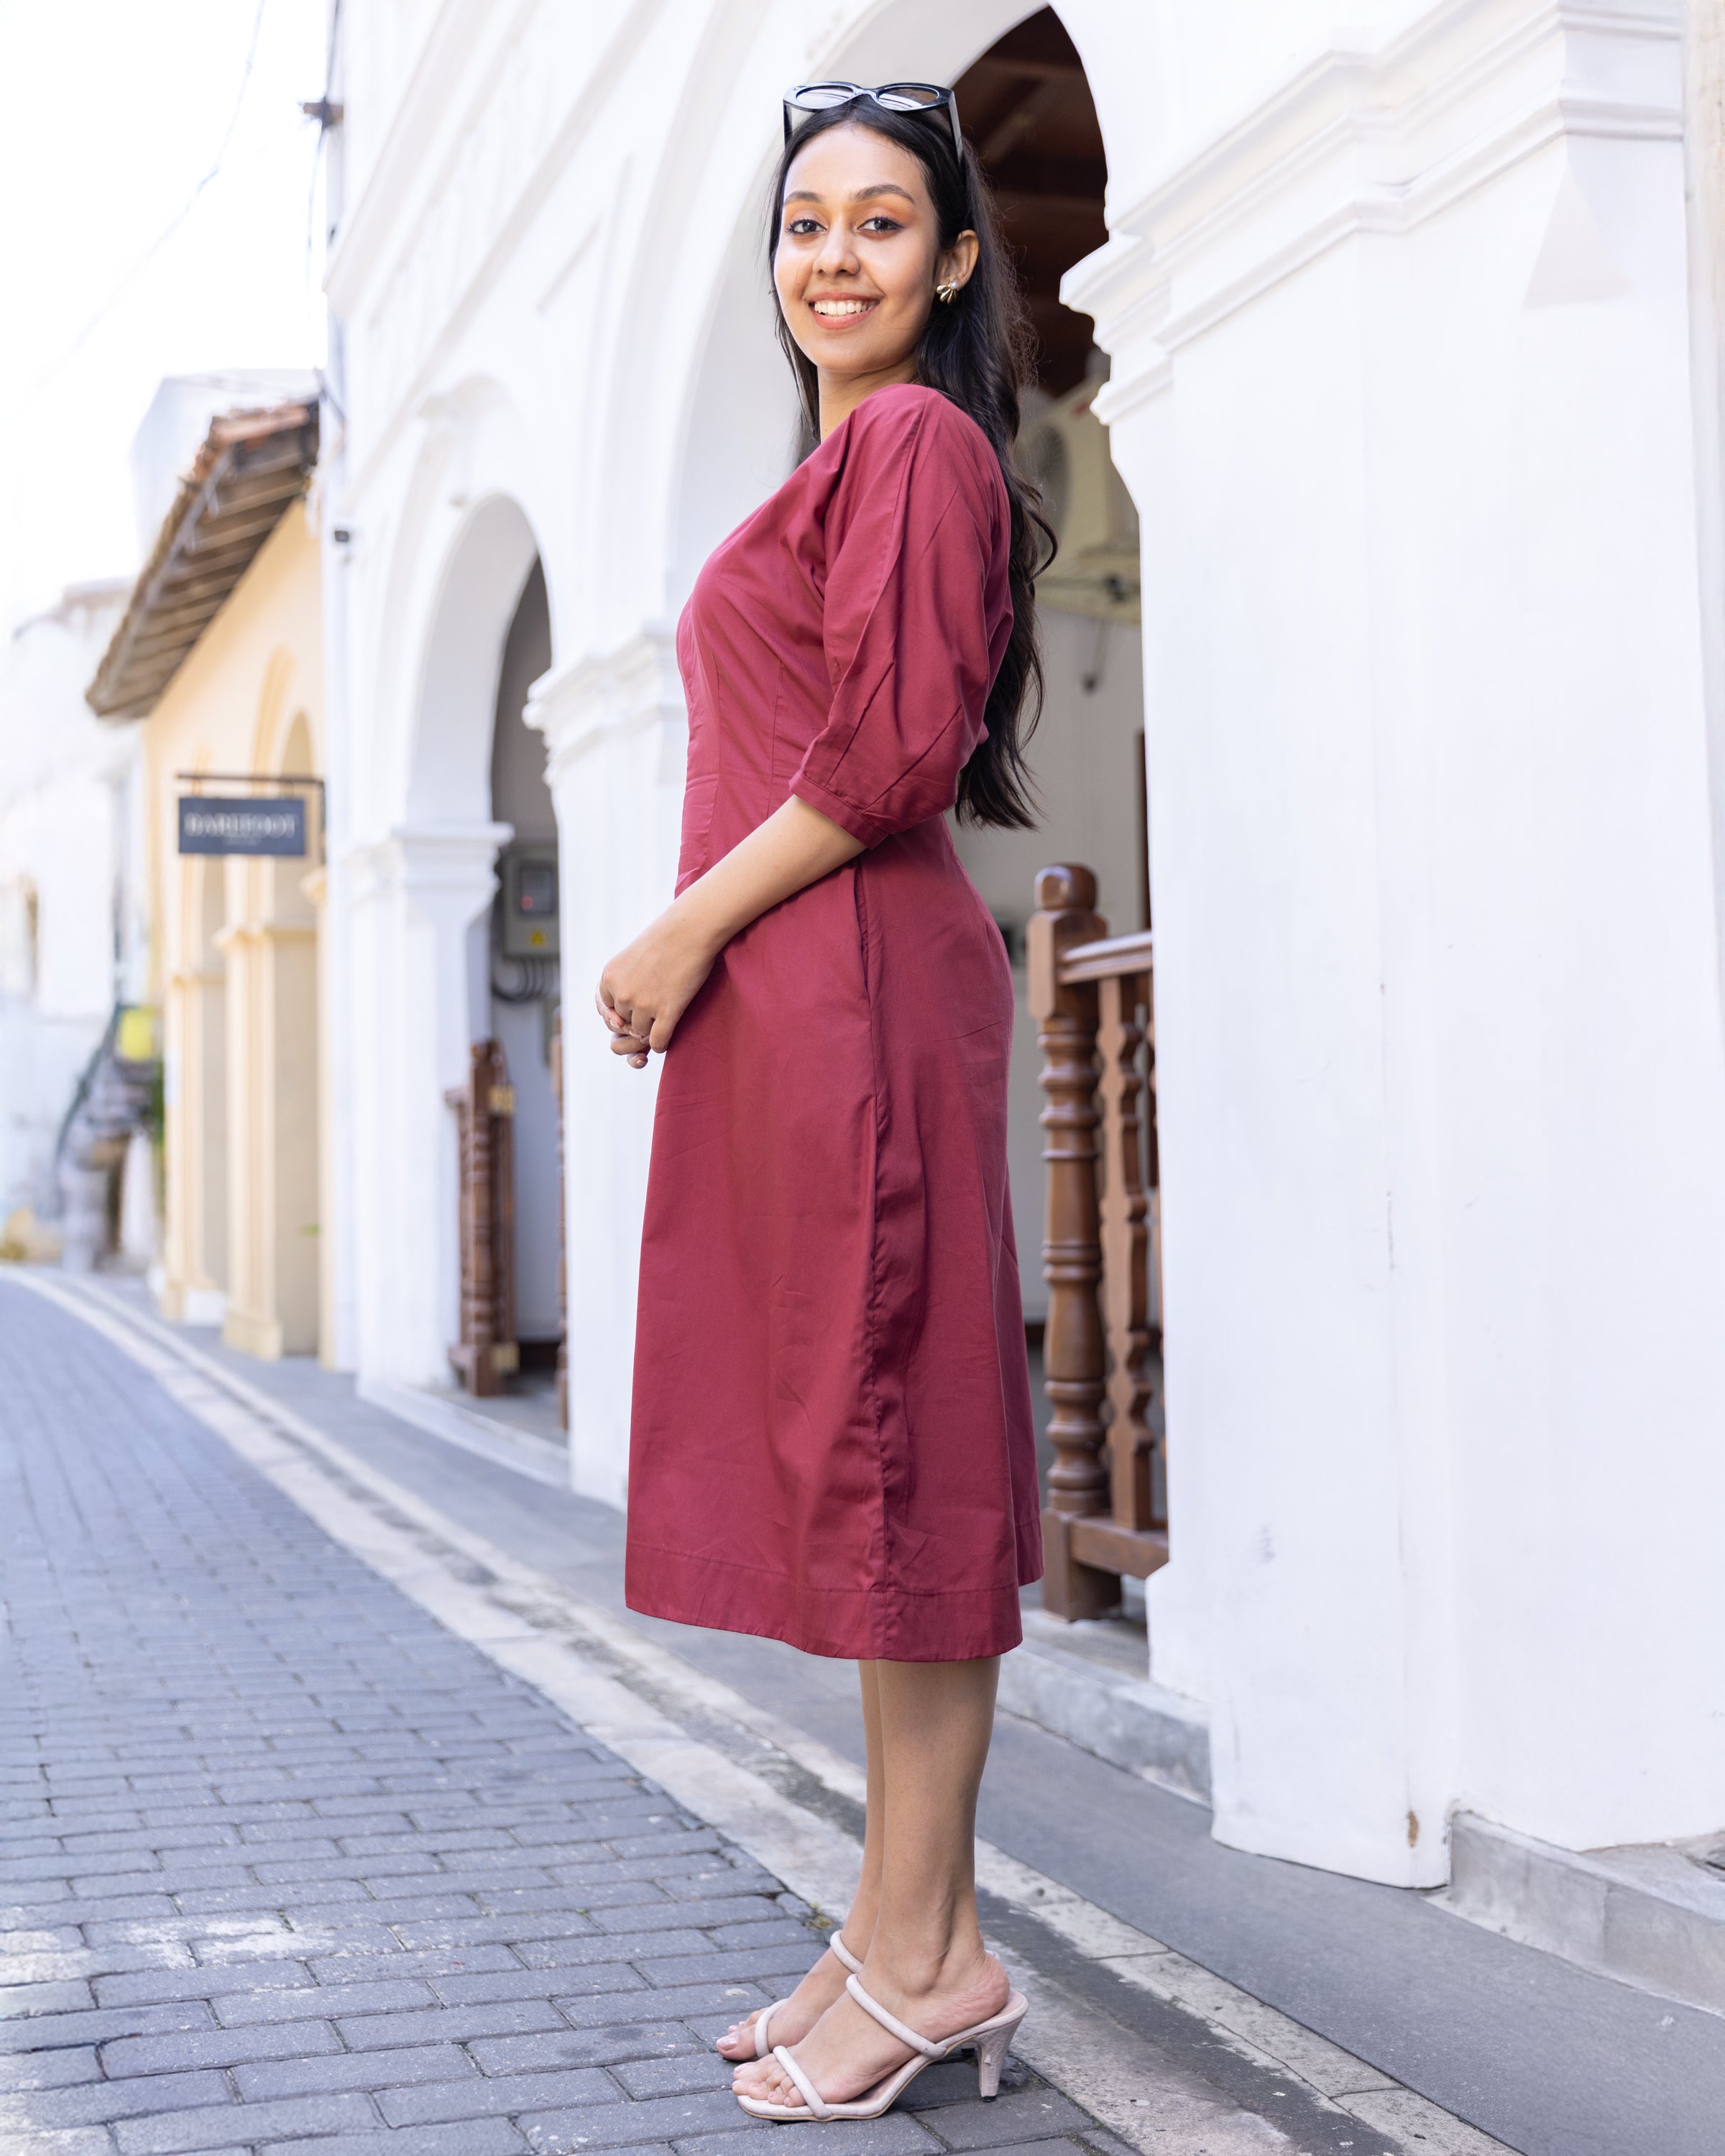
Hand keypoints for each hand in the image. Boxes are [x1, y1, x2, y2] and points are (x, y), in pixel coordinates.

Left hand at [596, 906, 718, 1069]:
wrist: (690, 930)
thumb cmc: (664, 941)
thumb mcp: (629, 958)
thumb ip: (620, 983)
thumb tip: (618, 1021)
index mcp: (608, 978)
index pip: (608, 1008)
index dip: (622, 1010)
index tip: (636, 1004)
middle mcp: (622, 993)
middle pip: (625, 1021)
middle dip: (638, 1017)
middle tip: (656, 1004)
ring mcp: (644, 1005)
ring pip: (641, 1032)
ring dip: (652, 1028)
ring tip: (665, 1012)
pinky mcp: (667, 1012)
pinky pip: (658, 1041)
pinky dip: (661, 1043)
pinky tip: (667, 1033)